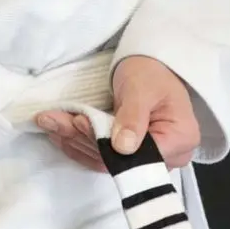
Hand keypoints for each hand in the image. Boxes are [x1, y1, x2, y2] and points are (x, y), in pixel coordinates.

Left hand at [37, 54, 201, 173]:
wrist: (150, 67)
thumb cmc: (150, 72)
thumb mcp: (141, 88)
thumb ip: (133, 116)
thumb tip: (122, 147)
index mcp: (180, 139)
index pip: (138, 155)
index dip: (104, 143)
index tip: (77, 122)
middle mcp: (169, 157)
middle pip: (119, 160)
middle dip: (81, 138)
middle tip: (52, 120)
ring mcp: (149, 160)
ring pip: (106, 161)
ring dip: (74, 141)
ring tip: (49, 122)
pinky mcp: (132, 156)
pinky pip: (103, 159)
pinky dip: (79, 144)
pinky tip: (58, 132)